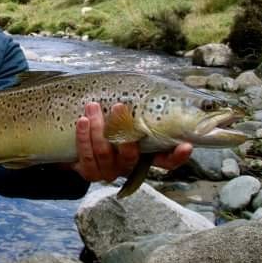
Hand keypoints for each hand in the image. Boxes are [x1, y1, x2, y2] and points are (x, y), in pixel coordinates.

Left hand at [71, 102, 191, 181]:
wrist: (76, 135)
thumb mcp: (130, 112)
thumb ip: (145, 107)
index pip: (166, 161)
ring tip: (92, 106)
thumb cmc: (109, 118)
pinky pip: (86, 156)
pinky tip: (83, 120)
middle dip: (124, 130)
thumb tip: (166, 91)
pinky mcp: (89, 171)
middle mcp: (128, 165)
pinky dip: (84, 136)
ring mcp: (108, 171)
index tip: (186, 145)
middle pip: (131, 156)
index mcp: (143, 153)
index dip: (177, 156)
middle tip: (119, 106)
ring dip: (98, 127)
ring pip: (105, 153)